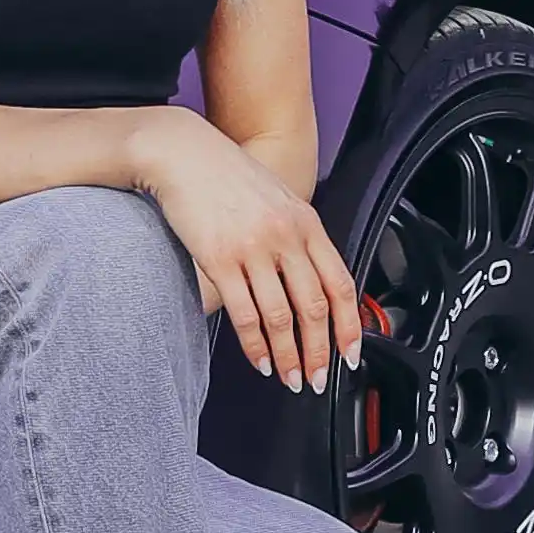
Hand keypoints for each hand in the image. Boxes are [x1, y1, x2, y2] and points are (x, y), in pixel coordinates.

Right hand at [126, 108, 365, 396]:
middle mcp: (285, 237)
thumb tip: (313, 280)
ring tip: (290, 377)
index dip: (349, 326)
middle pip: (314, 307)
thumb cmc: (228, 177)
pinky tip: (259, 359)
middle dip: (320, 352)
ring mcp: (253, 249)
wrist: (184, 153)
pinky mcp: (220, 260)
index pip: (340, 284)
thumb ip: (299, 237)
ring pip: (281, 317)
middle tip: (318, 379)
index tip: (349, 355)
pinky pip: (245, 314)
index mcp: (306, 223)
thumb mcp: (278, 199)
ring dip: (288, 356)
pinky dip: (255, 345)